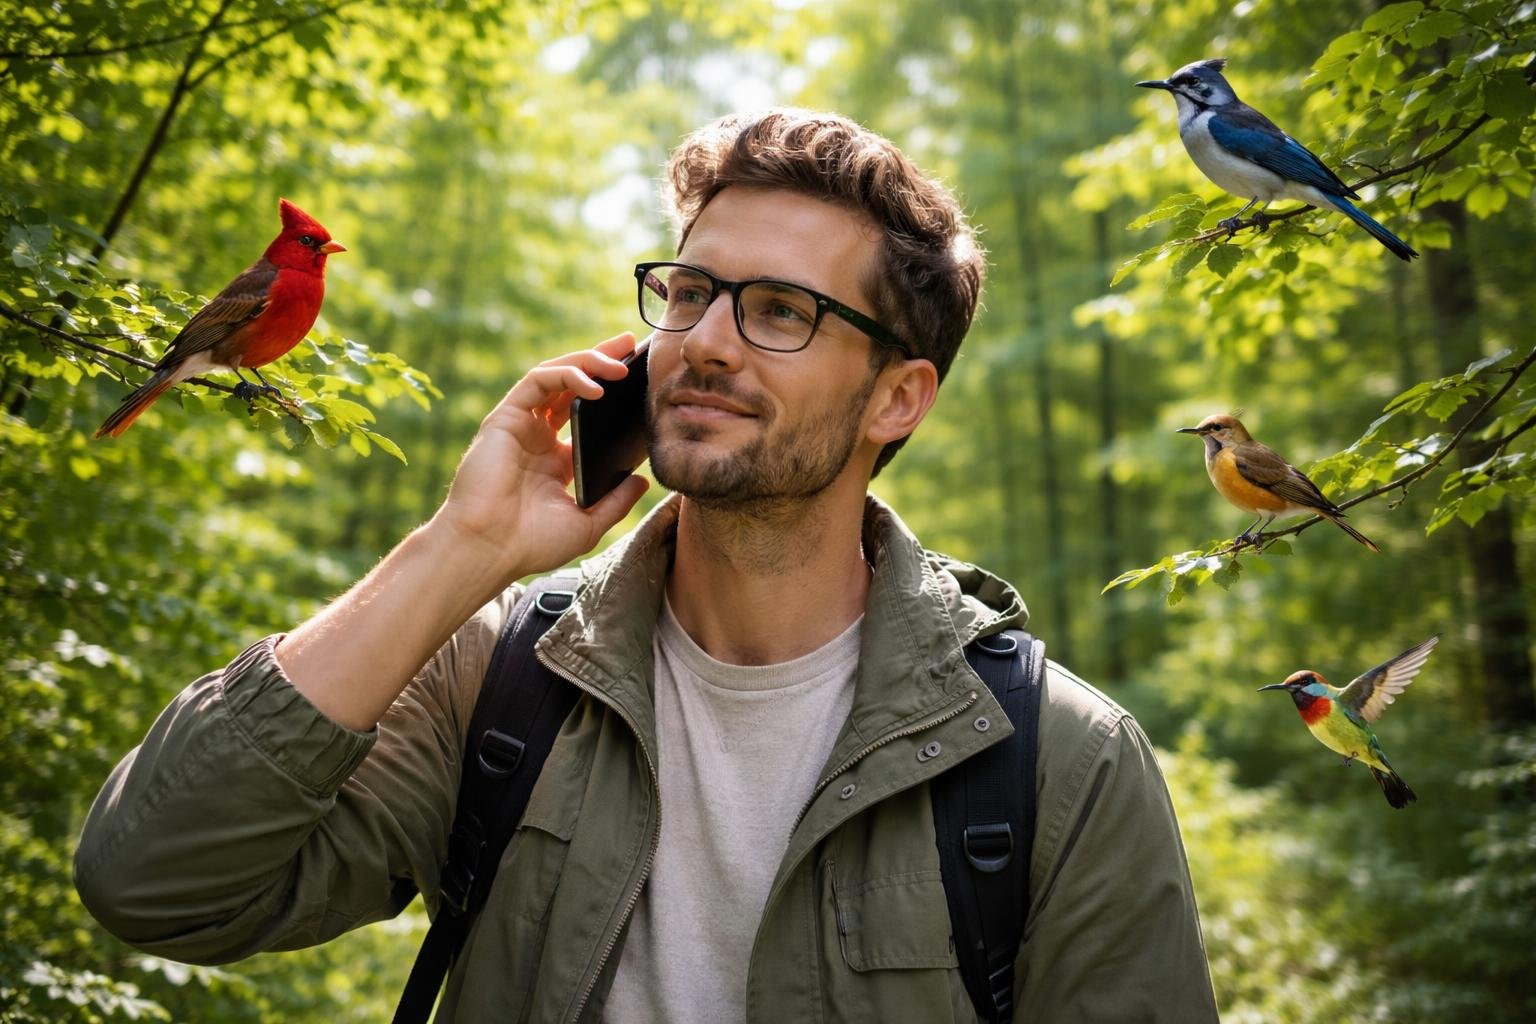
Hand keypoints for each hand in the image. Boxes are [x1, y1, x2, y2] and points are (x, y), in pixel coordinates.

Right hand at [431, 332, 649, 583]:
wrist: (488, 550)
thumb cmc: (530, 544)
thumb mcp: (586, 524)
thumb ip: (615, 502)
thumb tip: (643, 481)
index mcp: (554, 460)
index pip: (585, 414)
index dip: (609, 392)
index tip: (639, 380)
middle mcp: (537, 437)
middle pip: (572, 386)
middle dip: (601, 360)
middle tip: (630, 345)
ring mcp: (520, 425)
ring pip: (555, 375)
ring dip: (588, 361)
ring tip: (619, 361)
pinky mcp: (505, 418)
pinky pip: (538, 381)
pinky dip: (566, 376)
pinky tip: (594, 387)